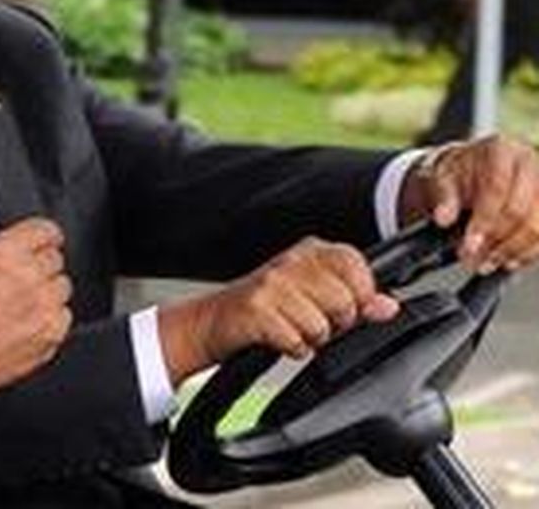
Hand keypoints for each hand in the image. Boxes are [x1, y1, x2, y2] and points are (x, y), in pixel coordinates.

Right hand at [0, 218, 71, 415]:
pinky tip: (26, 324)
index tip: (44, 241)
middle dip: (41, 266)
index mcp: (6, 253)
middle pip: (56, 259)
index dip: (44, 237)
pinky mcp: (51, 334)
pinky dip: (50, 318)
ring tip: (21, 305)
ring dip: (47, 292)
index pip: (46, 230)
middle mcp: (29, 276)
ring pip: (62, 288)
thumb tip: (18, 251)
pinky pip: (63, 316)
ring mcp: (44, 307)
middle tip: (23, 280)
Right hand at [158, 237, 398, 385]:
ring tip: (293, 331)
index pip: (355, 265)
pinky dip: (291, 350)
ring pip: (321, 325)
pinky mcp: (255, 309)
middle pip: (344, 301)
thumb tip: (389, 306)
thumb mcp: (313, 297)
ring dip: (311, 339)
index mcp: (309, 251)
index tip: (347, 308)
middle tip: (313, 323)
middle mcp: (290, 262)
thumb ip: (354, 299)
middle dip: (335, 324)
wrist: (212, 322)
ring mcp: (271, 284)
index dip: (360, 294)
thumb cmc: (265, 309)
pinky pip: (296, 342)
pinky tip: (278, 340)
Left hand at [400, 134, 538, 273]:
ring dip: (511, 251)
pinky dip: (527, 252)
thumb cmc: (459, 172)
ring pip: (537, 226)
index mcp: (500, 150)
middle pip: (520, 210)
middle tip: (472, 260)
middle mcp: (528, 163)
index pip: (496, 189)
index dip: (483, 221)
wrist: (472, 169)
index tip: (468, 246)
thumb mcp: (442, 177)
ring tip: (486, 263)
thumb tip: (443, 218)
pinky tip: (507, 261)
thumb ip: (444, 197)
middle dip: (495, 241)